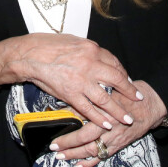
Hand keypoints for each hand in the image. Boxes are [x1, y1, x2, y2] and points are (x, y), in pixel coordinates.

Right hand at [0, 34, 142, 130]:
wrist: (30, 55)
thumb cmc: (49, 46)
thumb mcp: (74, 42)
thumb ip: (89, 51)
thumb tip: (100, 57)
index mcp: (92, 49)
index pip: (115, 64)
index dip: (124, 75)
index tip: (129, 82)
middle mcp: (90, 65)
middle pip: (117, 80)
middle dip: (129, 92)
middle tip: (138, 100)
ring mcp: (81, 81)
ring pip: (106, 99)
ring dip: (119, 111)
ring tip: (127, 119)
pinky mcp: (70, 94)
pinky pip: (89, 109)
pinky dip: (100, 118)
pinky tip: (108, 124)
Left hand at [50, 80, 166, 166]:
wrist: (152, 106)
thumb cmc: (130, 95)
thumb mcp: (112, 91)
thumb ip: (94, 99)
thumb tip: (72, 105)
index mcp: (106, 109)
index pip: (83, 118)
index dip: (68, 123)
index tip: (55, 127)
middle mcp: (110, 125)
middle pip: (85, 137)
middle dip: (68, 143)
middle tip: (54, 147)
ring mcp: (115, 137)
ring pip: (92, 150)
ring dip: (75, 154)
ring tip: (62, 156)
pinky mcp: (119, 145)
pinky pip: (103, 156)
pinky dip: (91, 162)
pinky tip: (79, 165)